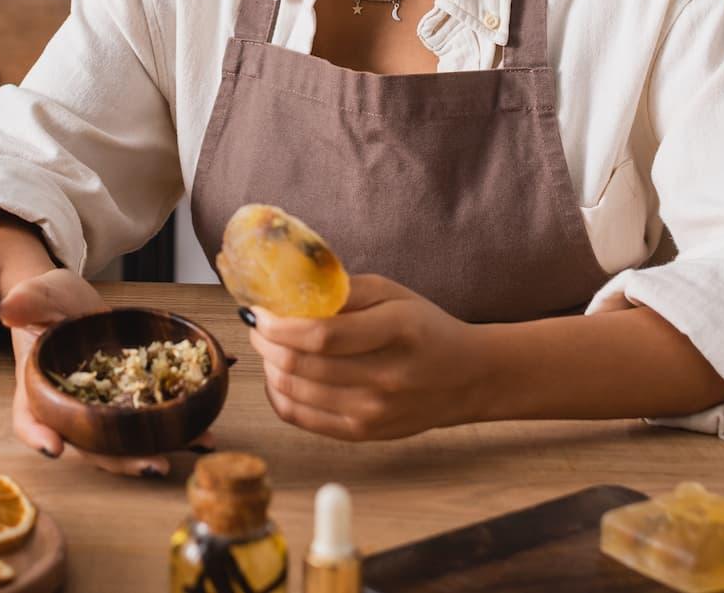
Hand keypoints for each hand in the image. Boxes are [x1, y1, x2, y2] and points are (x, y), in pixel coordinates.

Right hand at [0, 269, 195, 476]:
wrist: (74, 303)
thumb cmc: (48, 302)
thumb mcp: (38, 294)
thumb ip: (26, 300)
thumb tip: (7, 308)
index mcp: (38, 389)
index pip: (28, 420)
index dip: (38, 437)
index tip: (54, 447)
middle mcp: (70, 409)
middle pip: (88, 445)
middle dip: (121, 460)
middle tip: (152, 464)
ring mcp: (102, 409)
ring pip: (125, 441)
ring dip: (161, 448)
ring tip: (197, 444)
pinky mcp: (131, 402)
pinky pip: (152, 419)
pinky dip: (181, 426)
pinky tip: (209, 425)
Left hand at [247, 274, 490, 440]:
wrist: (467, 378)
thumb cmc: (424, 328)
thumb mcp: (392, 293)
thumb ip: (342, 290)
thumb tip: (286, 291)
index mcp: (395, 332)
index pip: (320, 336)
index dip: (277, 324)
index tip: (257, 309)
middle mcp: (385, 378)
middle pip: (300, 365)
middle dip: (265, 342)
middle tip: (256, 324)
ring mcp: (373, 412)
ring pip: (294, 391)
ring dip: (268, 365)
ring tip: (267, 346)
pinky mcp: (363, 433)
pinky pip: (301, 418)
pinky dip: (278, 394)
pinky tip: (278, 375)